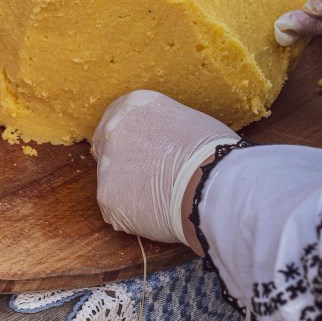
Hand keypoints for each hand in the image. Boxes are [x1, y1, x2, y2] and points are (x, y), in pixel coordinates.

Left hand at [91, 90, 237, 245]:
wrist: (215, 185)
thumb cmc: (215, 153)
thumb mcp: (189, 123)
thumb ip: (162, 130)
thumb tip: (161, 143)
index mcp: (134, 105)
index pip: (118, 121)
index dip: (131, 142)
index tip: (143, 155)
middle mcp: (113, 129)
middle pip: (106, 148)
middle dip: (124, 164)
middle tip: (148, 180)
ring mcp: (107, 164)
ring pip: (111, 180)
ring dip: (129, 190)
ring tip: (161, 198)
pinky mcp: (107, 197)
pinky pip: (115, 209)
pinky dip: (132, 215)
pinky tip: (157, 213)